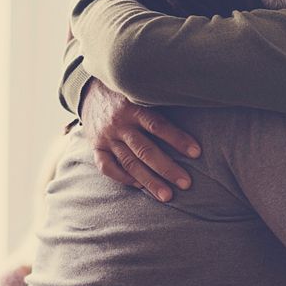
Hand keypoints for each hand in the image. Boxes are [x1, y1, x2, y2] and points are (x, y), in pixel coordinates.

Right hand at [81, 78, 200, 201]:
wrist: (89, 89)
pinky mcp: (96, 147)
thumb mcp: (142, 90)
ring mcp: (106, 137)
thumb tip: (195, 105)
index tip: (196, 153)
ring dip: (149, 181)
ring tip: (167, 196)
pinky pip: (107, 167)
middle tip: (186, 183)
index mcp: (133, 106)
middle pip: (145, 150)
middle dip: (167, 168)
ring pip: (129, 163)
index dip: (177, 139)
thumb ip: (162, 100)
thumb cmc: (129, 92)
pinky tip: (140, 187)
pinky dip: (123, 178)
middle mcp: (119, 123)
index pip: (158, 125)